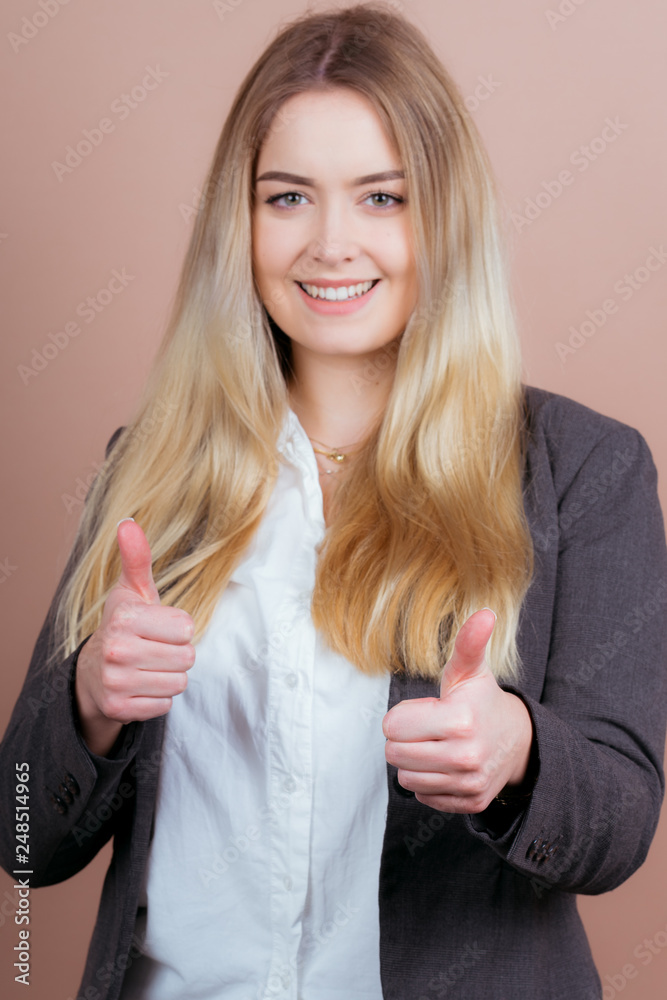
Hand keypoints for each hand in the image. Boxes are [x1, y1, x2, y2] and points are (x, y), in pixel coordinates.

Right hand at [75, 518, 195, 754]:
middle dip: (177, 654)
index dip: (179, 628)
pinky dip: (158, 698)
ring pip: (178, 683)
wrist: (91, 672)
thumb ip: (137, 558)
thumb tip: (128, 522)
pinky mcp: (119, 708)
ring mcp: (115, 682)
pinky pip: (165, 705)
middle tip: (154, 649)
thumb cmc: (124, 625)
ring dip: (169, 676)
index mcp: (125, 618)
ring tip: (148, 667)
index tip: (159, 627)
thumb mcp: (132, 590)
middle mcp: (117, 650)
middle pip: (187, 658)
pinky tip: (140, 686)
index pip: (187, 628)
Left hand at [382, 608, 533, 812]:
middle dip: (404, 739)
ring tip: (435, 746)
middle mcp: (466, 756)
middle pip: (394, 754)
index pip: (392, 726)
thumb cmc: (481, 700)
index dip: (402, 716)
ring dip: (413, 762)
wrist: (518, 740)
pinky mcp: (470, 802)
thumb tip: (486, 614)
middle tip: (426, 729)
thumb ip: (469, 643)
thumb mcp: (470, 670)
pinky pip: (424, 797)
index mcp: (460, 720)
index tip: (424, 710)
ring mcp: (469, 783)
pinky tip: (445, 765)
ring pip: (406, 779)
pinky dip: (428, 782)